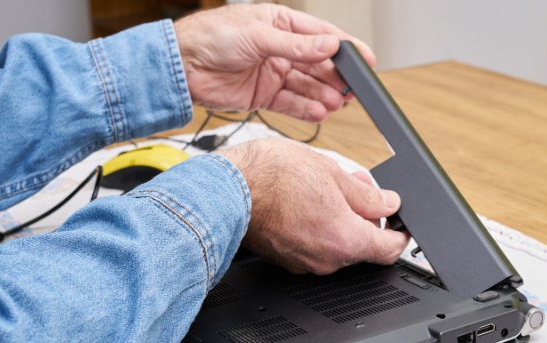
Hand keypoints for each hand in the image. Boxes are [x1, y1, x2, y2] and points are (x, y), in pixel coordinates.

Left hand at [174, 4, 374, 121]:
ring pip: (307, 86)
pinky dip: (305, 109)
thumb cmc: (210, 37)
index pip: (321, 36)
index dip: (345, 49)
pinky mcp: (263, 96)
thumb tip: (329, 45)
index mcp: (281, 25)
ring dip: (323, 96)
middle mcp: (280, 49)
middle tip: (351, 90)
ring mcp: (273, 73)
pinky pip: (291, 103)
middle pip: (318, 65)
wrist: (180, 66)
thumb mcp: (258, 36)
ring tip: (336, 104)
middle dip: (336, 78)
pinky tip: (319, 113)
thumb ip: (296, 46)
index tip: (366, 61)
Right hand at [222, 138, 408, 274]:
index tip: (402, 223)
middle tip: (357, 188)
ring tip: (325, 189)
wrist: (225, 191)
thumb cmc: (272, 178)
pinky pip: (313, 248)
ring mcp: (304, 263)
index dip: (401, 234)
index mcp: (346, 240)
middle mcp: (327, 260)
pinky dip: (318, 230)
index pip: (390, 249)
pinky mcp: (285, 260)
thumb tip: (388, 202)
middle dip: (365, 219)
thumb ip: (367, 194)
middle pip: (362, 246)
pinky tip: (305, 204)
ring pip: (336, 245)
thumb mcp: (332, 173)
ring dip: (340, 222)